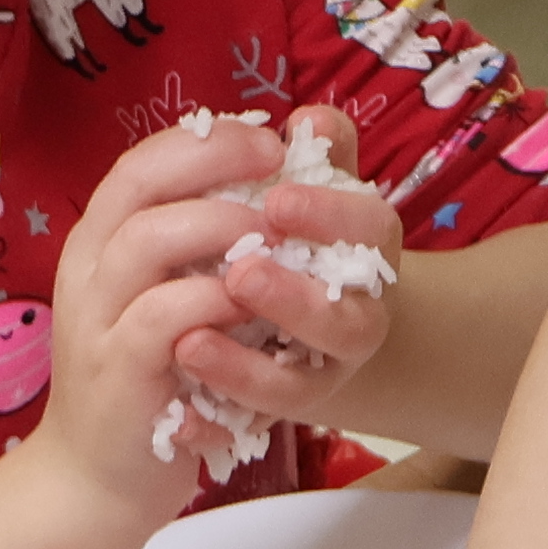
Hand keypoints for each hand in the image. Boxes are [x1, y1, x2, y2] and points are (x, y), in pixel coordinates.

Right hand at [22, 114, 293, 515]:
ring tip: (274, 231)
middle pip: (138, 185)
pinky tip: (252, 302)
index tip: (266, 137)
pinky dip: (212, 300)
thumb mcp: (165, 303)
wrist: (98, 482)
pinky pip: (162, 317)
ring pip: (146, 241)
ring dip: (218, 224)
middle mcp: (88, 273)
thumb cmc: (150, 383)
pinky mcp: (119, 374)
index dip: (204, 142)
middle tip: (279, 163)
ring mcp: (97, 322)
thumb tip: (262, 189)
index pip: (139, 164)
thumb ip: (198, 250)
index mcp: (98, 246)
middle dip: (215, 162)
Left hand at [187, 102, 408, 417]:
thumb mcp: (308, 191)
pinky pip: (249, 428)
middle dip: (294, 299)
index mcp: (368, 255)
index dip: (330, 217)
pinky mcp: (274, 415)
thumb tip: (311, 120)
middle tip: (240, 271)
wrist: (289, 324)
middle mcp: (355, 322)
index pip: (372, 233)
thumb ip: (318, 153)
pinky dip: (214, 419)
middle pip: (347, 323)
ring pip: (300, 386)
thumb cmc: (296, 239)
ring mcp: (317, 375)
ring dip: (247, 366)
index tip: (277, 199)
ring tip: (189, 340)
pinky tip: (174, 403)